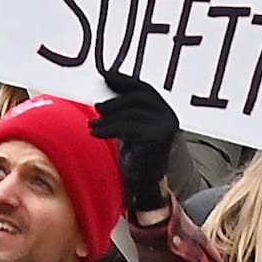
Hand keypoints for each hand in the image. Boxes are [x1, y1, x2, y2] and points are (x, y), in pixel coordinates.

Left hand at [91, 66, 182, 224]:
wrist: (144, 187)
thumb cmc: (135, 157)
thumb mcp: (130, 128)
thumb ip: (124, 110)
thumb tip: (104, 85)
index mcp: (164, 111)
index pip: (144, 88)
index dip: (124, 80)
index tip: (105, 75)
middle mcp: (169, 117)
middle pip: (139, 97)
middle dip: (115, 100)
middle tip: (97, 106)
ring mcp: (165, 127)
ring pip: (132, 111)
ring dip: (109, 116)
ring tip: (92, 125)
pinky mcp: (157, 138)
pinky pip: (128, 126)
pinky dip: (109, 128)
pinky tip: (96, 132)